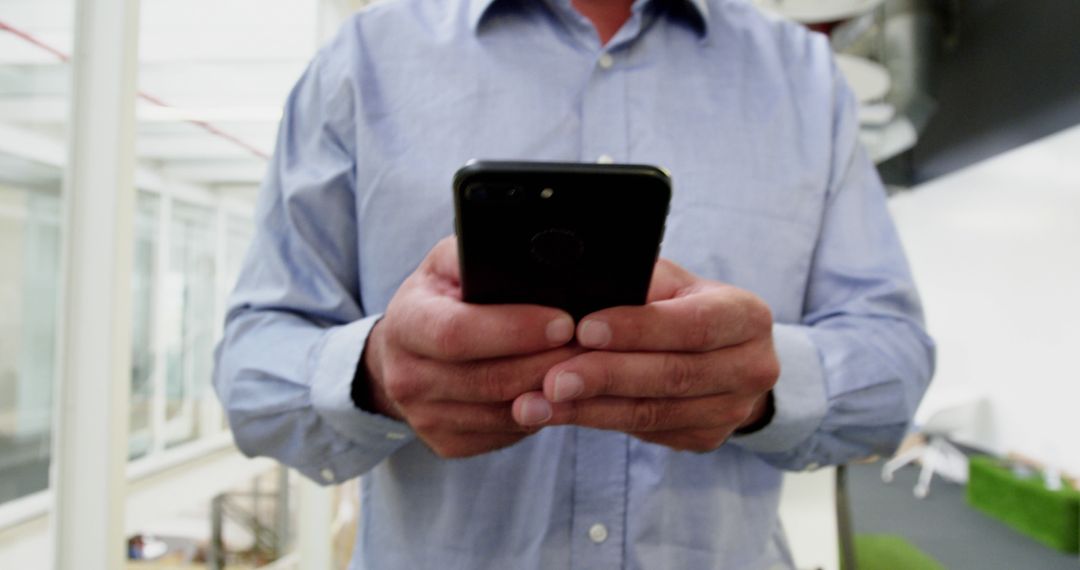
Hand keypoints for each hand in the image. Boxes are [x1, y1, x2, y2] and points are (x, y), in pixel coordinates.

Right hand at [361, 237, 582, 457]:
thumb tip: (530, 251)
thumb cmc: (439, 298)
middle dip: (548, 363)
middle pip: (489, 380)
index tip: (564, 322)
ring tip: (588, 368)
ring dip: (553, 393)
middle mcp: (406, 377)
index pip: (458, 333)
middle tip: (593, 346)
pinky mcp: (447, 444)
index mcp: (405, 323)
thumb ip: (477, 256)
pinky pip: (507, 434)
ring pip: (505, 413)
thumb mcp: (448, 264)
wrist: (402, 353)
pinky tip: (561, 391)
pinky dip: (540, 414)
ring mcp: (424, 417)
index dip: (514, 330)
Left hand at [510, 259, 778, 451]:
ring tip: (537, 404)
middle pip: (672, 375)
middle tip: (551, 379)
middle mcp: (751, 367)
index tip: (585, 329)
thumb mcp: (670, 282)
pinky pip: (644, 432)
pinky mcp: (705, 438)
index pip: (693, 324)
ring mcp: (732, 410)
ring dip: (589, 409)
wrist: (722, 356)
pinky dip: (595, 421)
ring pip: (652, 412)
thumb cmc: (682, 306)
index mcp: (746, 316)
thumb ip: (639, 284)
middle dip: (605, 376)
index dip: (638, 328)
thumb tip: (579, 285)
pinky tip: (558, 414)